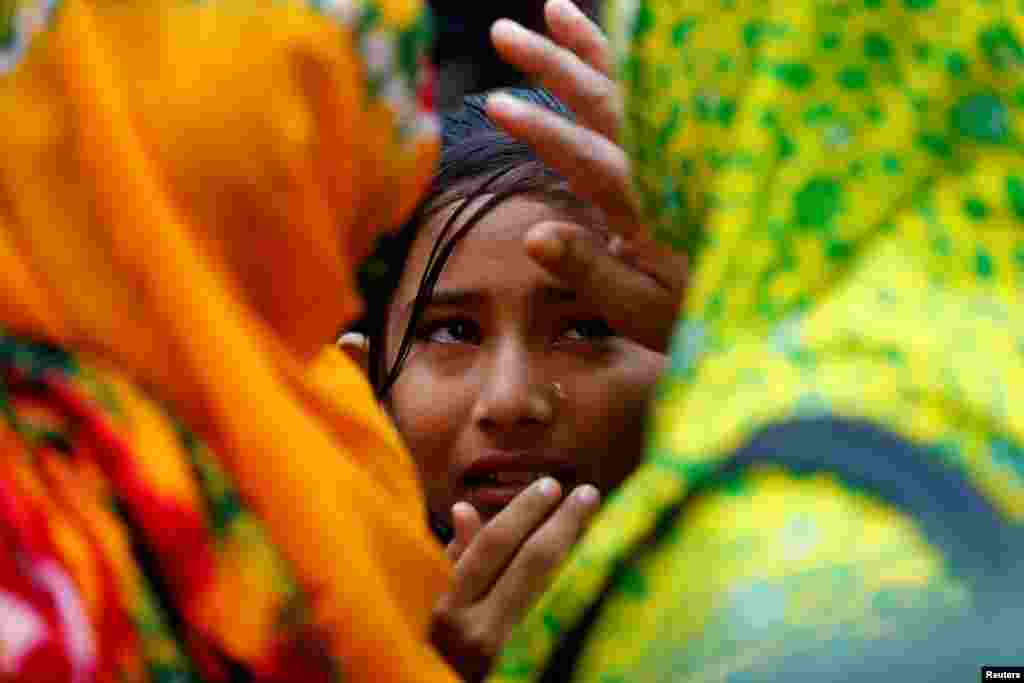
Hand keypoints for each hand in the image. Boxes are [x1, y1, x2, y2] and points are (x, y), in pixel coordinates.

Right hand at [430, 478, 599, 681]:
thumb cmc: (431, 646)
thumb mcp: (429, 602)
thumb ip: (452, 559)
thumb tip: (465, 508)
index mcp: (447, 607)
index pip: (493, 544)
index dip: (524, 510)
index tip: (550, 484)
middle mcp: (478, 630)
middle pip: (532, 563)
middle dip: (563, 522)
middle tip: (587, 492)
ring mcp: (507, 654)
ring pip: (553, 589)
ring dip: (579, 551)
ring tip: (597, 521)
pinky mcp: (528, 667)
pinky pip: (558, 615)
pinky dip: (576, 584)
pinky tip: (593, 562)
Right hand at [487, 0, 686, 353]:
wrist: (773, 305)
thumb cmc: (697, 314)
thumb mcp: (639, 308)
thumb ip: (590, 270)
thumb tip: (533, 236)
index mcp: (645, 204)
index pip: (583, 155)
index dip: (539, 129)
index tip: (495, 105)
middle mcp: (663, 164)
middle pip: (603, 100)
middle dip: (552, 64)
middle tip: (505, 31)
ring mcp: (681, 151)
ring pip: (633, 85)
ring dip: (592, 47)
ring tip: (555, 10)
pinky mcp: (692, 150)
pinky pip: (664, 92)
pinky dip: (636, 65)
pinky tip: (617, 46)